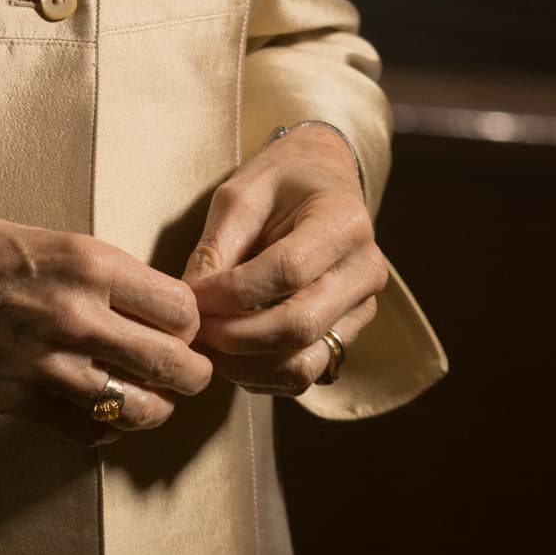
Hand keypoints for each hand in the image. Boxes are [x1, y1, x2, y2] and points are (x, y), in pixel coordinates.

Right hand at [0, 199, 211, 445]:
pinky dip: (108, 428)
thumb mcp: (46, 238)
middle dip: (189, 370)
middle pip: (178, 366)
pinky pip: (93, 434)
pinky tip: (103, 411)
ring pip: (144, 409)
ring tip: (149, 395)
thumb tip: (152, 307)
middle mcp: (79, 315)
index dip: (188, 322)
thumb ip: (100, 274)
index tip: (180, 326)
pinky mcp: (24, 402)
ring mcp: (51, 366)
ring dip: (155, 405)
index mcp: (89, 263)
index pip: (182, 310)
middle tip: (183, 368)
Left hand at [184, 125, 386, 393]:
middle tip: (192, 330)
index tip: (191, 297)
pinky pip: (306, 372)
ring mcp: (362, 308)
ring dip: (246, 366)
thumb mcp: (239, 196)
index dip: (233, 293)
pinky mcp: (348, 334)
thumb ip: (217, 248)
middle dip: (236, 337)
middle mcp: (364, 270)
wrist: (322, 180)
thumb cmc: (277, 181)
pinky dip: (262, 374)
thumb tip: (190, 303)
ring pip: (306, 363)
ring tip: (206, 346)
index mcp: (344, 221)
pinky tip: (229, 355)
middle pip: (300, 326)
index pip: (288, 271)